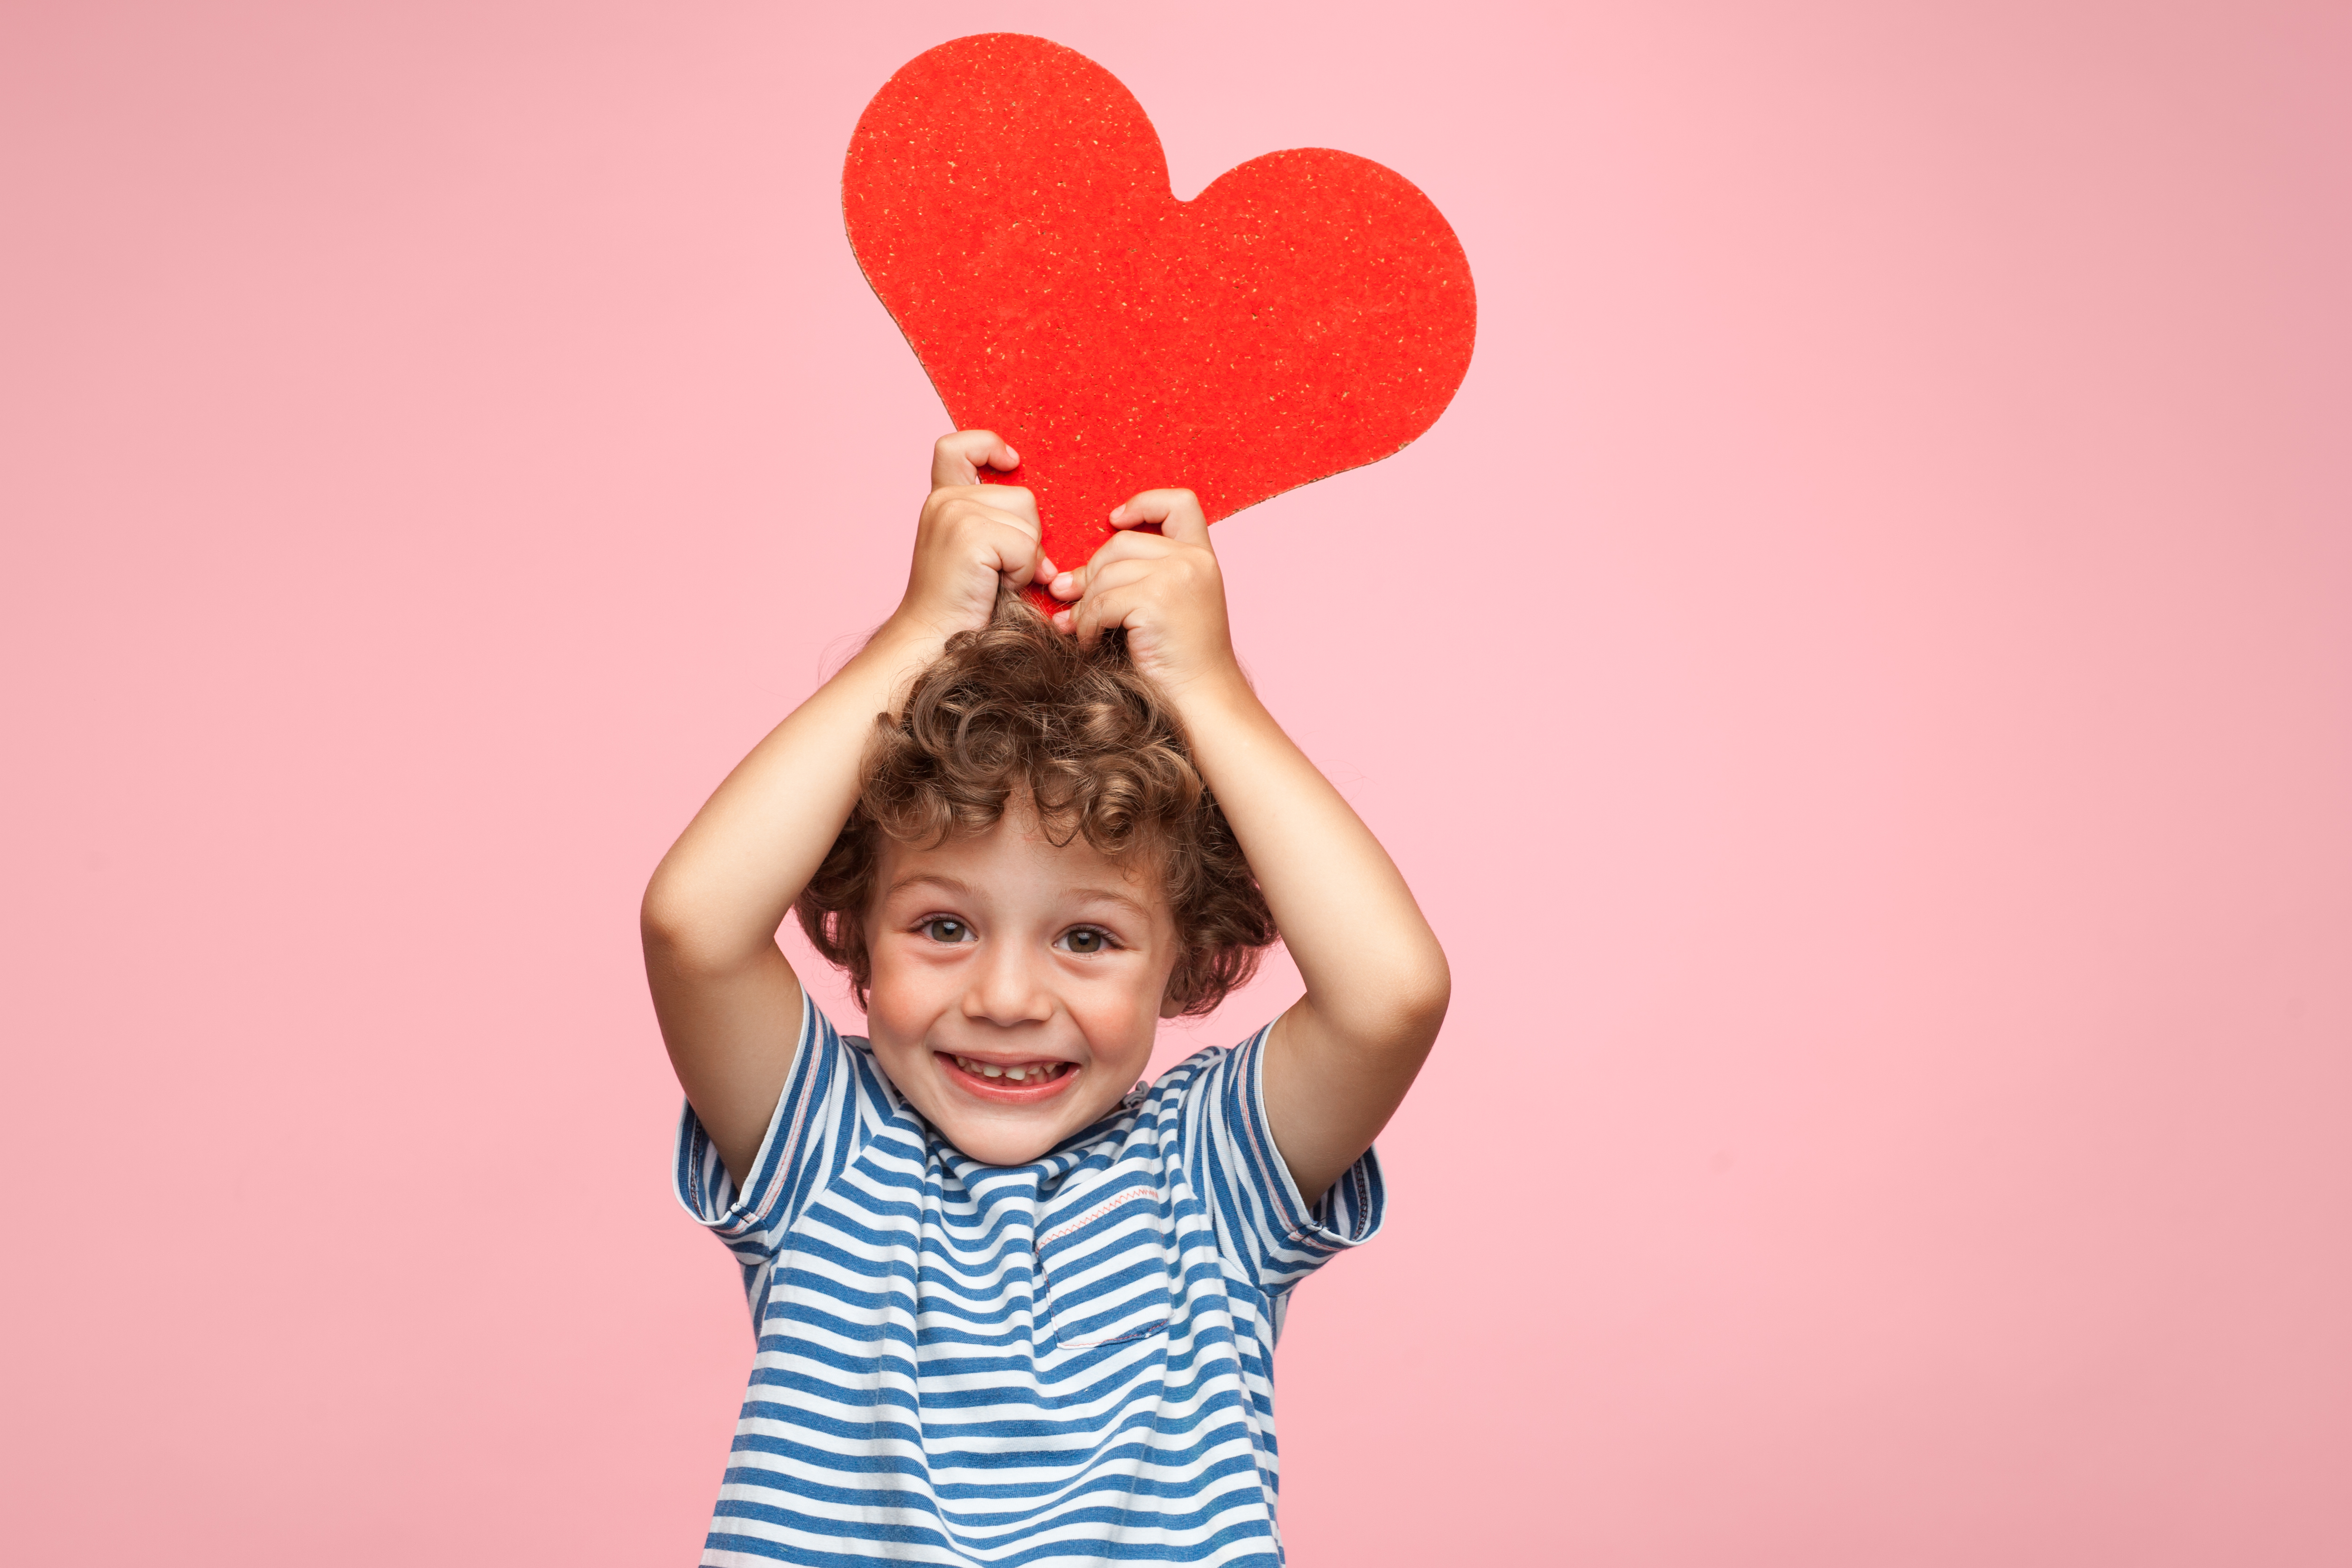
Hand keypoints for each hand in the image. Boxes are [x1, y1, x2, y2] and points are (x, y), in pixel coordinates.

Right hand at [891, 431, 1055, 642]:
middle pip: (1022, 496)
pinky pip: (1026, 546)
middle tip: (1000, 572)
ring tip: (995, 580)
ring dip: (1025, 558)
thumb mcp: (976, 553)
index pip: (958, 447)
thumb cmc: (961, 607)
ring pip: (1029, 522)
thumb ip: (995, 524)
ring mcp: (954, 514)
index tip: (1011, 461)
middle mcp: (943, 501)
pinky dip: (1022, 573)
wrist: (934, 642)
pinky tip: (997, 588)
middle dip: (1026, 537)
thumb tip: (1040, 523)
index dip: (988, 444)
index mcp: (942, 501)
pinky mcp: (969, 535)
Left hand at [1048, 488, 1240, 697]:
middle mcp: (1193, 560)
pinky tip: (1091, 644)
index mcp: (1202, 557)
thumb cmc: (1181, 663)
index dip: (1143, 503)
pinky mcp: (1155, 599)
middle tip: (1069, 600)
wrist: (1203, 700)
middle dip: (1090, 572)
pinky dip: (1087, 625)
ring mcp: (1177, 576)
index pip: (1179, 503)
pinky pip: (1101, 603)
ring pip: (1105, 574)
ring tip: (1081, 630)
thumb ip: (1138, 580)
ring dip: (1085, 606)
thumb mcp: (1169, 608)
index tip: (1114, 520)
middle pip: (1121, 543)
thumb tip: (1065, 580)